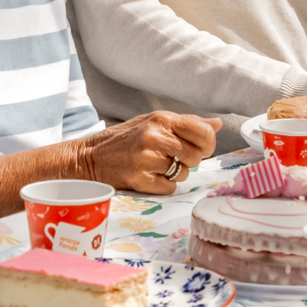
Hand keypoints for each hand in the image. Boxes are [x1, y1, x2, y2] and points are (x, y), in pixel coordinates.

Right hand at [74, 109, 219, 195]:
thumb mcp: (153, 122)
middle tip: (172, 157)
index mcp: (161, 119)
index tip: (200, 148)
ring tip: (156, 165)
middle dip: (189, 160)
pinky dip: (163, 185)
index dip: (208, 144)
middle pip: (196, 156)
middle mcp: (154, 136)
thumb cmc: (125, 138)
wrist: (90, 157)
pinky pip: (169, 187)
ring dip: (175, 173)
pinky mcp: (139, 179)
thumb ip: (187, 123)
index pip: (203, 132)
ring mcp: (146, 159)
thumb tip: (217, 124)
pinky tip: (149, 176)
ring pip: (184, 173)